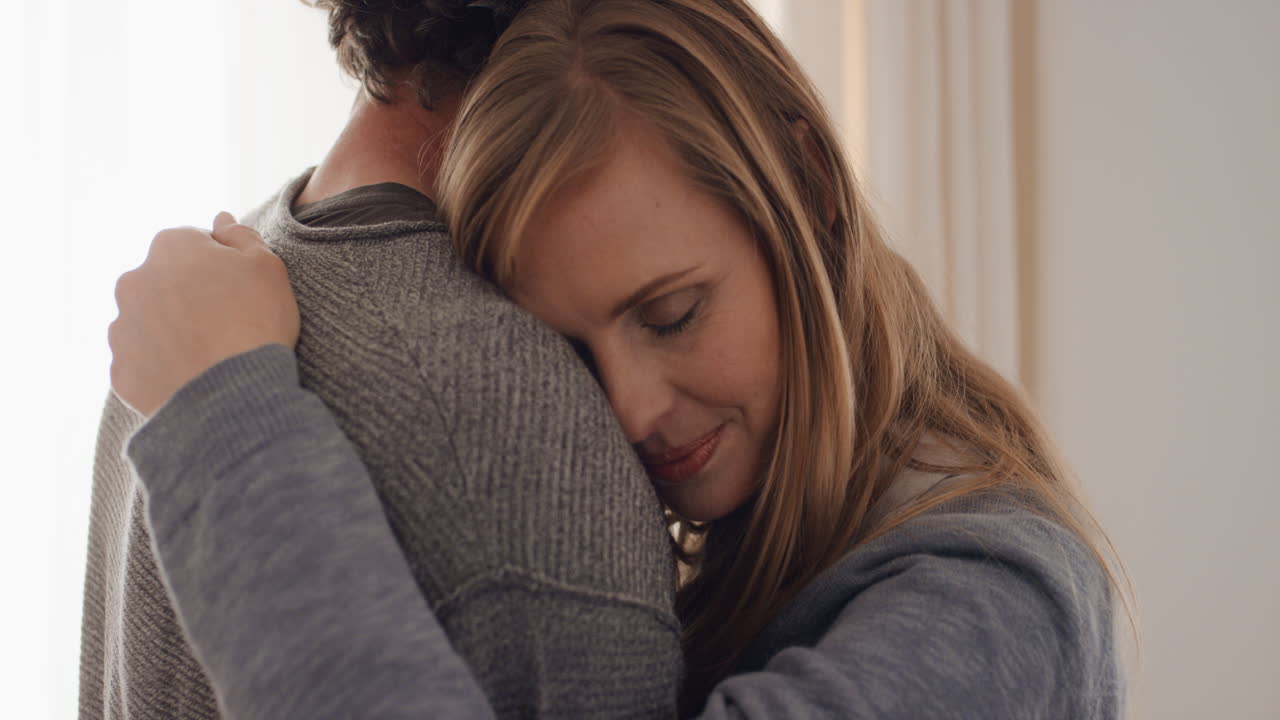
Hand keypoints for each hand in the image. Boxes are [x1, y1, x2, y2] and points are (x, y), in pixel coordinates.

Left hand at [109, 212, 299, 416]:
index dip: (222, 265)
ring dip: (173, 330)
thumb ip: (242, 236)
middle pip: (167, 281)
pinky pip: (144, 362)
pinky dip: (164, 366)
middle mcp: (134, 280)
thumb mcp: (267, 266)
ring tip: (211, 353)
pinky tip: (194, 375)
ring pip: (151, 321)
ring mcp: (122, 327)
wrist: (233, 396)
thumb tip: (221, 219)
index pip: (195, 243)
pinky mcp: (120, 370)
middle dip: (190, 294)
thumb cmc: (256, 322)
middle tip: (229, 321)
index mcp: (170, 247)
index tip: (243, 289)